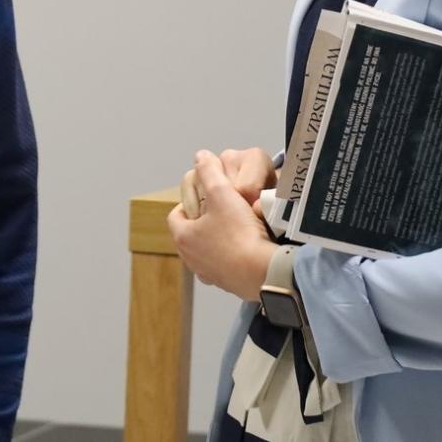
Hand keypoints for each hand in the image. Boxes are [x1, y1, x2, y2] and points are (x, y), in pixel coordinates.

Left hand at [167, 151, 277, 301]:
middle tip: (223, 208)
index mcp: (183, 237)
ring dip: (217, 238)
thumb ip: (209, 172)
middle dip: (205, 219)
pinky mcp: (227, 285)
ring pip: (207, 250)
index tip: (205, 195)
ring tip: (237, 227)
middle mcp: (191, 259)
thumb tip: (200, 156)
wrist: (264, 272)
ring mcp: (208, 274)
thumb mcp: (222, 194)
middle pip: (192, 233)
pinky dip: (231, 255)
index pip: (176, 214)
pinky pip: (224, 265)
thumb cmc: (239, 232)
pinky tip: (248, 247)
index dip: (189, 201)